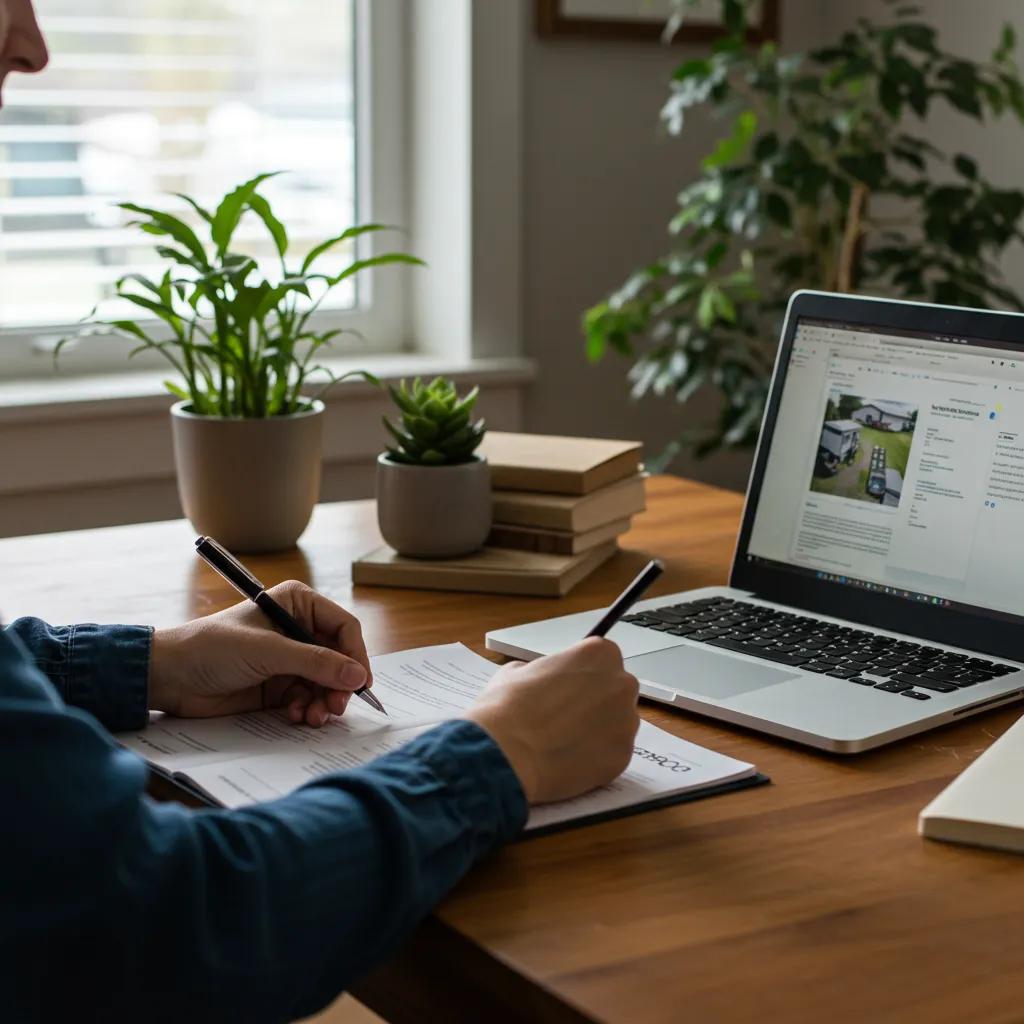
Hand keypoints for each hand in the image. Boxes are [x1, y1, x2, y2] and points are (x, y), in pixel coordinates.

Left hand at [149, 581, 372, 725]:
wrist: (170, 676)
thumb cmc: (214, 647)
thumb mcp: (269, 651)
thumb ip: (316, 663)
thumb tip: (357, 676)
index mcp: (298, 604)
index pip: (344, 628)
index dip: (355, 655)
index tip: (360, 683)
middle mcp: (298, 630)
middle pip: (339, 659)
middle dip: (339, 684)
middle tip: (336, 707)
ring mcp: (289, 660)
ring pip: (325, 683)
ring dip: (323, 701)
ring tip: (313, 717)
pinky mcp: (278, 686)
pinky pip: (307, 698)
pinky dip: (306, 709)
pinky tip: (295, 715)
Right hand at [465, 637, 638, 803]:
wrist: (506, 755)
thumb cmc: (508, 708)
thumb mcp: (518, 670)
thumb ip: (546, 670)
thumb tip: (547, 681)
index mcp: (600, 654)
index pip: (602, 659)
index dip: (582, 674)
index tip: (568, 687)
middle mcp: (621, 684)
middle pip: (615, 690)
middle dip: (595, 702)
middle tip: (565, 716)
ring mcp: (626, 722)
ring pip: (617, 724)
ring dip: (598, 730)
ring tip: (564, 741)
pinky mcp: (623, 756)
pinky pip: (613, 753)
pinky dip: (596, 757)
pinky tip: (569, 759)